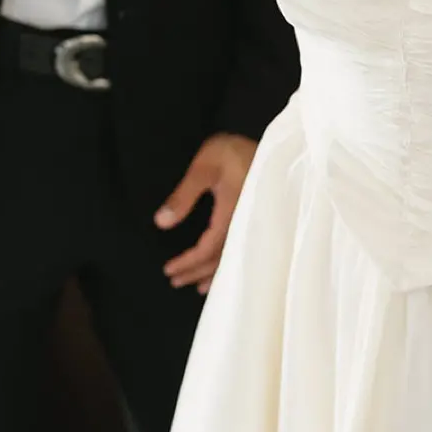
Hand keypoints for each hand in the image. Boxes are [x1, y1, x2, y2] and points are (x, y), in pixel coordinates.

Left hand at [154, 133, 257, 293]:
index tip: (169, 270)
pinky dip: (228, 265)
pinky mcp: (259, 222)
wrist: (270, 144)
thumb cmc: (233, 152)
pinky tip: (222, 270)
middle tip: (174, 280)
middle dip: (196, 272)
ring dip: (212, 273)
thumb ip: (183, 195)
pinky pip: (242, 252)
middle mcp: (245, 226)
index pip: (207, 249)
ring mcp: (254, 226)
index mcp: (231, 215)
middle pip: (219, 259)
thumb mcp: (204, 167)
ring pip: (232, 259)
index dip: (188, 262)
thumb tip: (161, 223)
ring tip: (197, 287)